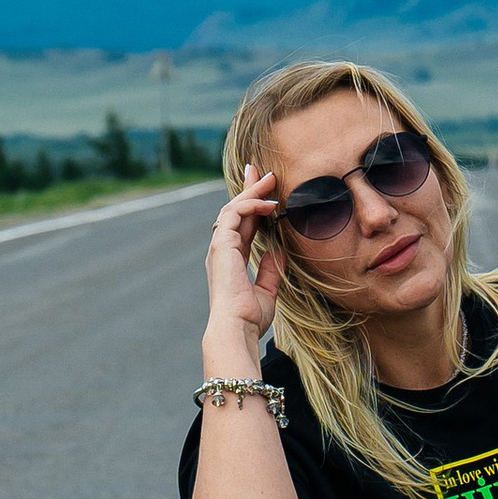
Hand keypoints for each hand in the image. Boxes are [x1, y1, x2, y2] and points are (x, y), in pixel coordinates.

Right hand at [205, 167, 280, 352]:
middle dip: (248, 189)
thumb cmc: (249, 318)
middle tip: (261, 171)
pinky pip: (234, 214)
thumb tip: (277, 253)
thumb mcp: (266, 292)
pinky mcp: (221, 245)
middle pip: (235, 210)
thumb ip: (270, 271)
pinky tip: (269, 204)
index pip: (243, 225)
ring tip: (269, 178)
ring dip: (251, 191)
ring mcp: (219, 247)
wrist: (236, 328)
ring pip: (232, 208)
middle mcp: (222, 250)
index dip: (252, 205)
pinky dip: (250, 205)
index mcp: (231, 260)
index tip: (265, 190)